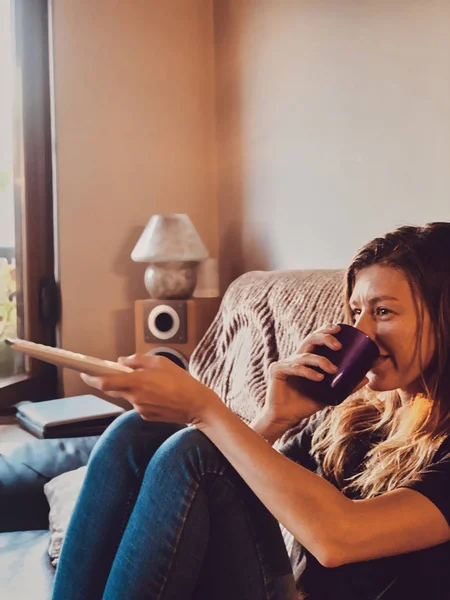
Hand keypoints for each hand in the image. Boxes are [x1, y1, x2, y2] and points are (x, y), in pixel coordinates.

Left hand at [80, 354, 220, 425]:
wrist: (196, 405)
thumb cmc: (182, 382)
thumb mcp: (161, 362)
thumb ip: (138, 360)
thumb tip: (122, 361)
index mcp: (136, 382)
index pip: (105, 382)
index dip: (91, 378)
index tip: (83, 372)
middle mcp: (135, 398)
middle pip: (113, 389)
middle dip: (111, 380)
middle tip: (116, 372)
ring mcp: (140, 409)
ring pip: (127, 395)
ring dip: (132, 387)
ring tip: (151, 381)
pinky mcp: (146, 416)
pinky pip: (137, 403)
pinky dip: (142, 396)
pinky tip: (158, 392)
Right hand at [260, 324, 368, 430]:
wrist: (286, 418)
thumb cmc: (306, 404)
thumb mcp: (330, 394)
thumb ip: (347, 386)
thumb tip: (367, 378)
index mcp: (307, 358)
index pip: (316, 339)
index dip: (325, 330)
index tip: (339, 328)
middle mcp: (296, 357)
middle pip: (310, 340)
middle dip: (324, 338)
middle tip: (338, 345)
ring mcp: (286, 363)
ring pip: (305, 355)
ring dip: (320, 360)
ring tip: (333, 370)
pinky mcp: (277, 370)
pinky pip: (294, 368)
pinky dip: (307, 372)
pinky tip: (318, 377)